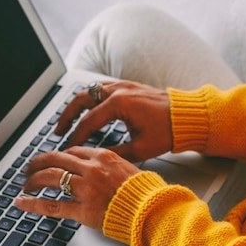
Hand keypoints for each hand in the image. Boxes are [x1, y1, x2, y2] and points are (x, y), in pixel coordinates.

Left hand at [15, 147, 138, 228]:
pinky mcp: (82, 210)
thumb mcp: (128, 166)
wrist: (151, 209)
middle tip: (30, 167)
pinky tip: (22, 202)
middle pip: (56, 160)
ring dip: (33, 180)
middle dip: (39, 163)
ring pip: (50, 178)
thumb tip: (99, 164)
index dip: (58, 156)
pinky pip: (52, 205)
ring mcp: (85, 189)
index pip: (72, 151)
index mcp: (103, 156)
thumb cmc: (144, 191)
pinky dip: (33, 203)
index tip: (52, 160)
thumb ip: (109, 163)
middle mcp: (91, 169)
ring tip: (25, 184)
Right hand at [55, 80, 172, 162]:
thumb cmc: (169, 130)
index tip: (67, 149)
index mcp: (119, 103)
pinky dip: (91, 98)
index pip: (88, 121)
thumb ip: (115, 154)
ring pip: (91, 90)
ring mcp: (124, 85)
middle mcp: (119, 90)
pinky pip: (102, 88)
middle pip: (82, 98)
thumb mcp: (141, 149)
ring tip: (69, 120)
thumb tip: (96, 160)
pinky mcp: (129, 85)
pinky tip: (89, 109)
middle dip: (67, 115)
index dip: (75, 137)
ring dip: (77, 104)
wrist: (188, 115)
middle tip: (58, 131)